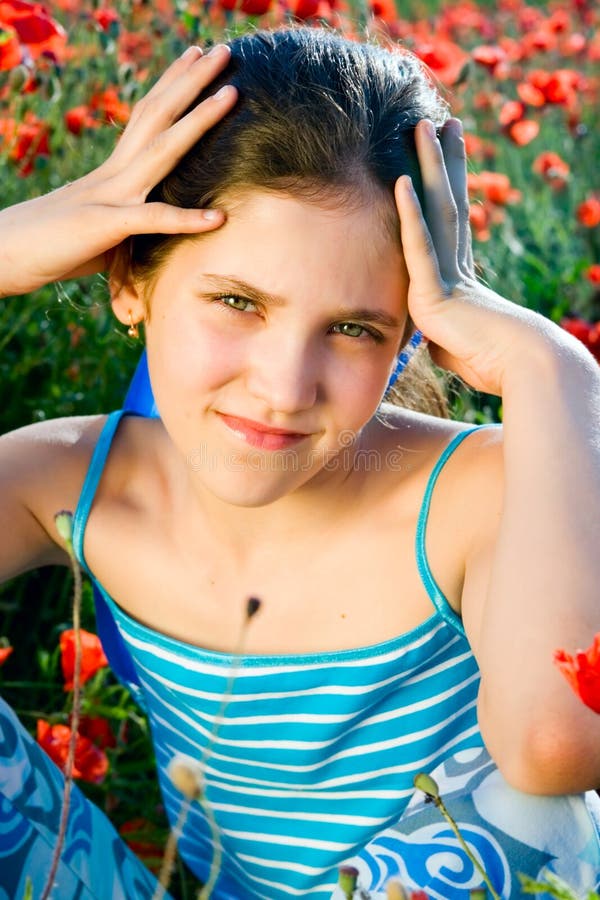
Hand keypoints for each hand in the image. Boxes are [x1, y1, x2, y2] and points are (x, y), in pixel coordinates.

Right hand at [0, 44, 236, 299]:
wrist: (5, 254)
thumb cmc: (55, 246)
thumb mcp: (104, 230)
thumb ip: (134, 224)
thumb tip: (159, 230)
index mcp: (114, 171)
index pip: (148, 117)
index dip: (174, 86)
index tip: (199, 59)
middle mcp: (114, 173)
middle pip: (159, 117)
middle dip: (193, 82)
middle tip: (224, 50)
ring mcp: (109, 195)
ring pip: (161, 151)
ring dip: (198, 122)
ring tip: (232, 94)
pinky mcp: (104, 226)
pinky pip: (150, 220)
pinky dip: (185, 219)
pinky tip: (218, 218)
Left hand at [394, 118, 559, 395]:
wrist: (521, 368)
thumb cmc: (493, 364)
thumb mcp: (455, 347)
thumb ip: (440, 335)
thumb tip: (435, 340)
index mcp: (460, 277)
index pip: (450, 223)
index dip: (449, 186)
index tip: (447, 153)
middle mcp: (456, 266)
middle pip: (447, 201)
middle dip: (444, 161)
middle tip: (442, 121)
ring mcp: (447, 274)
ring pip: (436, 209)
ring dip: (430, 167)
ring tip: (425, 126)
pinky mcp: (435, 292)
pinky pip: (419, 248)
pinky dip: (410, 216)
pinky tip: (403, 181)